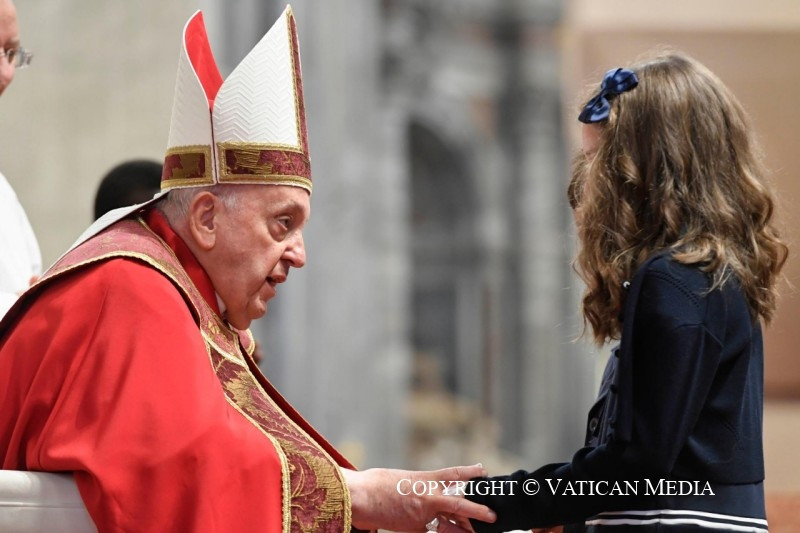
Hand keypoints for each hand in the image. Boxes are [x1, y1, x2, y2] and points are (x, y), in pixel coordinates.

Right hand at [342, 465, 495, 531]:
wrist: (362, 496)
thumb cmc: (376, 484)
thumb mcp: (401, 478)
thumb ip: (418, 486)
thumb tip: (425, 492)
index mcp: (425, 478)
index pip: (454, 474)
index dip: (471, 472)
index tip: (484, 471)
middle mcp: (428, 495)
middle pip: (460, 503)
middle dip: (478, 509)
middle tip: (493, 515)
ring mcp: (423, 514)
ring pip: (451, 523)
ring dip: (464, 529)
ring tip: (477, 531)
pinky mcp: (415, 528)